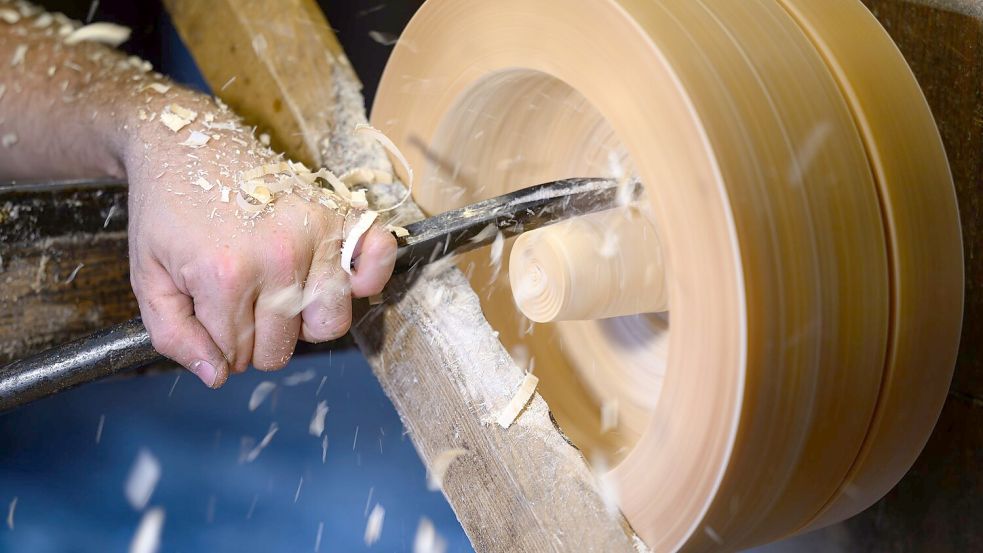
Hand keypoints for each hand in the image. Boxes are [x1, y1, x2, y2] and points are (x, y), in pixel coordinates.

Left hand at [123, 95, 395, 387]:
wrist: (184, 141)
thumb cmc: (167, 209)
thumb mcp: (148, 277)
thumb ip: (173, 335)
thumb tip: (216, 376)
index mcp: (225, 275)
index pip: (238, 355)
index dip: (220, 348)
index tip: (211, 319)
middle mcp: (277, 257)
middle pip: (284, 346)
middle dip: (259, 339)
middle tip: (241, 305)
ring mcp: (314, 233)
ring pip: (330, 322)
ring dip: (305, 321)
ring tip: (283, 294)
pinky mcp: (337, 213)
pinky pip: (377, 259)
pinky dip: (369, 277)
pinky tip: (341, 279)